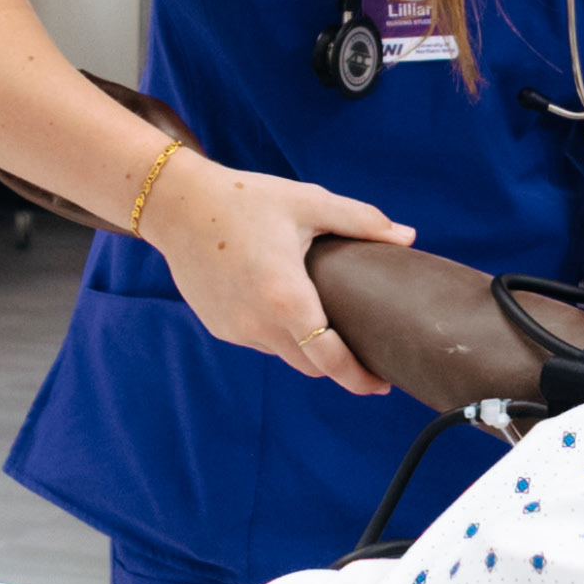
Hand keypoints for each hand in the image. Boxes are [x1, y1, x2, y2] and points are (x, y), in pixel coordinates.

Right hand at [145, 149, 412, 397]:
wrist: (176, 205)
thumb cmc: (244, 199)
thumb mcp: (308, 202)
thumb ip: (362, 221)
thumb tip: (407, 237)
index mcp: (285, 297)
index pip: (330, 359)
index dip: (359, 378)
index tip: (382, 383)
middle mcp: (258, 323)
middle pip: (311, 365)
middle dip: (338, 364)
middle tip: (365, 349)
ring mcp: (235, 329)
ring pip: (284, 353)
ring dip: (306, 346)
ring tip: (326, 321)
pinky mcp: (219, 326)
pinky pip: (259, 340)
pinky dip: (278, 332)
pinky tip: (283, 306)